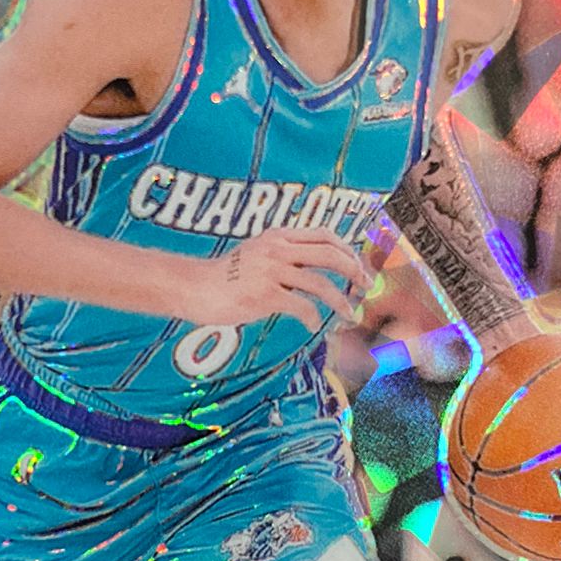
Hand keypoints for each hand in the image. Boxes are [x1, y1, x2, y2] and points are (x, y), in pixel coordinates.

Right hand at [183, 228, 373, 329]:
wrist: (194, 287)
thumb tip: (311, 269)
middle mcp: (277, 249)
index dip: (347, 250)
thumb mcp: (256, 253)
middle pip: (330, 255)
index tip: (357, 266)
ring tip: (350, 315)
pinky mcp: (264, 295)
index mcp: (278, 236)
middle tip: (366, 287)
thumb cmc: (225, 276)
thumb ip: (282, 255)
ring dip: (342, 301)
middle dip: (354, 271)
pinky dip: (314, 318)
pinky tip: (314, 325)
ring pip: (321, 283)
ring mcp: (271, 271)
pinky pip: (301, 306)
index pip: (324, 235)